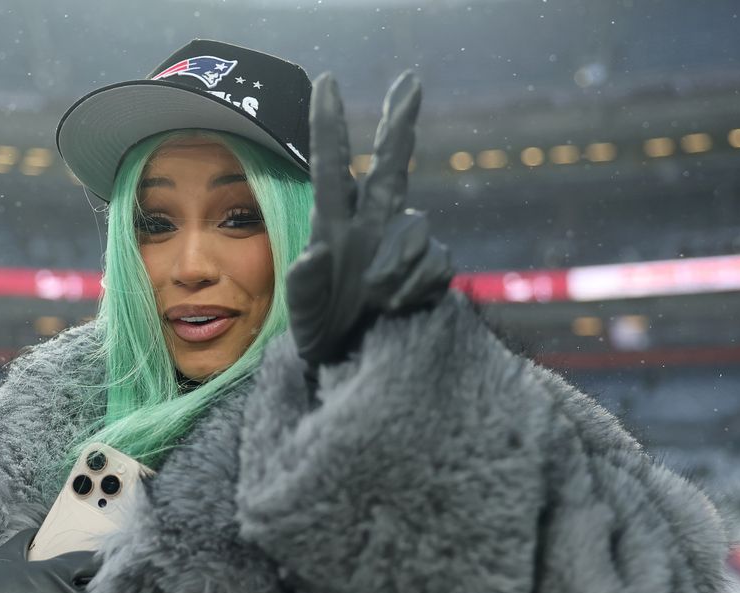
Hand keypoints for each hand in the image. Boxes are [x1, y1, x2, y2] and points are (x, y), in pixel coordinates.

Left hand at [287, 71, 452, 370]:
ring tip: (376, 298)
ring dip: (397, 263)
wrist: (355, 364)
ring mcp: (402, 243)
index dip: (329, 124)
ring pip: (417, 226)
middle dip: (401, 123)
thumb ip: (304, 284)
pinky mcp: (430, 266)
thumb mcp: (302, 315)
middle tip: (411, 81)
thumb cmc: (320, 333)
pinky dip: (418, 286)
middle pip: (391, 165)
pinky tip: (398, 308)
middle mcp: (371, 223)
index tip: (325, 81)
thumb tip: (313, 253)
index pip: (331, 166)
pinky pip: (437, 261)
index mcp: (332, 223)